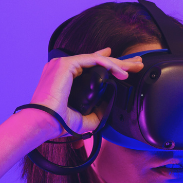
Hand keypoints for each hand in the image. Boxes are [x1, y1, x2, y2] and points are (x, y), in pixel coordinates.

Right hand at [29, 47, 143, 137]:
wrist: (46, 122)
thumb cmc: (58, 122)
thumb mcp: (83, 119)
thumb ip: (95, 113)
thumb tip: (106, 109)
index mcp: (64, 78)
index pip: (89, 65)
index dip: (107, 63)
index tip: (122, 65)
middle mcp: (63, 68)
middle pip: (96, 60)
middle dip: (119, 62)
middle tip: (136, 63)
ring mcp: (64, 64)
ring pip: (97, 59)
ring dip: (117, 63)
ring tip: (133, 69)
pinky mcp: (66, 64)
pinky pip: (93, 61)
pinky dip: (109, 65)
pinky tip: (121, 73)